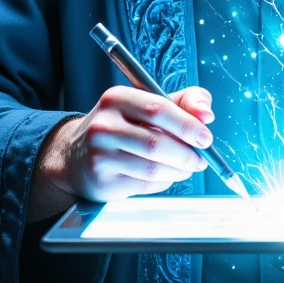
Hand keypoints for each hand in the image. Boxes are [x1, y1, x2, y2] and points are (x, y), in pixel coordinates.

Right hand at [28, 85, 214, 221]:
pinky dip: (164, 181)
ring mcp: (100, 154)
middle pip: (157, 143)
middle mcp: (103, 125)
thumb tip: (206, 114)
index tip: (205, 137)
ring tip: (186, 167)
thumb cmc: (123, 127)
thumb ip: (183, 102)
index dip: (188, 125)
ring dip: (179, 171)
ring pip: (153, 168)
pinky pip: (146, 184)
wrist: (76, 155)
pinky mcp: (103, 181)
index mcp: (116, 98)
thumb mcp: (148, 104)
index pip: (158, 109)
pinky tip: (164, 175)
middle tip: (201, 159)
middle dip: (187, 154)